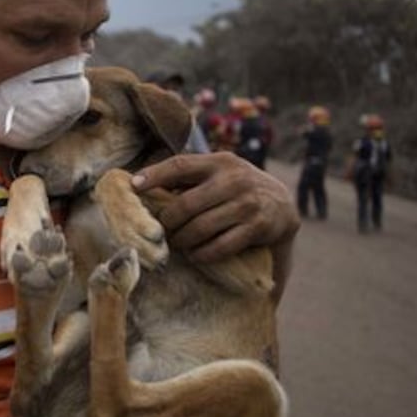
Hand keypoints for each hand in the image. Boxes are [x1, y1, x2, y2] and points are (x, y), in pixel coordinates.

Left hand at [132, 152, 298, 263]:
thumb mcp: (219, 175)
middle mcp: (234, 179)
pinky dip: (202, 254)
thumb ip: (190, 178)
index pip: (181, 164)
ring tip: (177, 244)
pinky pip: (220, 246)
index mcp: (219, 162)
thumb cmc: (236, 191)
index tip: (134, 185)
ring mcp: (247, 203)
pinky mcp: (257, 227)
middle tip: (162, 231)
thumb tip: (142, 187)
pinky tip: (196, 254)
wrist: (282, 207)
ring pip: (200, 228)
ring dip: (183, 241)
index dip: (155, 175)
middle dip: (168, 222)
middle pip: (185, 204)